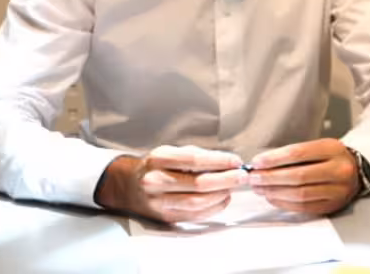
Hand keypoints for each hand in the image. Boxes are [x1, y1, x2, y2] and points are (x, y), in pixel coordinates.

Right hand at [96, 145, 246, 223]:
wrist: (128, 184)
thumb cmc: (156, 165)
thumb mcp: (173, 152)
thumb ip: (199, 156)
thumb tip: (229, 163)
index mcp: (159, 160)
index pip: (194, 161)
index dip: (219, 161)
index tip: (236, 161)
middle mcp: (156, 182)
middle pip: (198, 184)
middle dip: (226, 180)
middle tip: (241, 176)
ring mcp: (159, 202)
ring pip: (197, 202)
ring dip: (221, 195)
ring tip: (233, 187)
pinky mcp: (164, 217)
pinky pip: (194, 215)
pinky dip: (213, 208)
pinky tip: (223, 199)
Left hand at [247, 139, 360, 215]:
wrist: (357, 171)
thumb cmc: (331, 158)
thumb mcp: (318, 147)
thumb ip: (294, 155)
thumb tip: (263, 164)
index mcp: (333, 150)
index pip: (298, 153)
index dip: (274, 159)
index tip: (257, 162)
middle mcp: (338, 170)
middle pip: (298, 176)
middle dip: (271, 178)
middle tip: (254, 178)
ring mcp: (337, 190)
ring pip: (299, 194)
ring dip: (274, 192)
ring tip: (259, 188)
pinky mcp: (332, 206)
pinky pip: (303, 207)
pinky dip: (284, 203)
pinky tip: (272, 197)